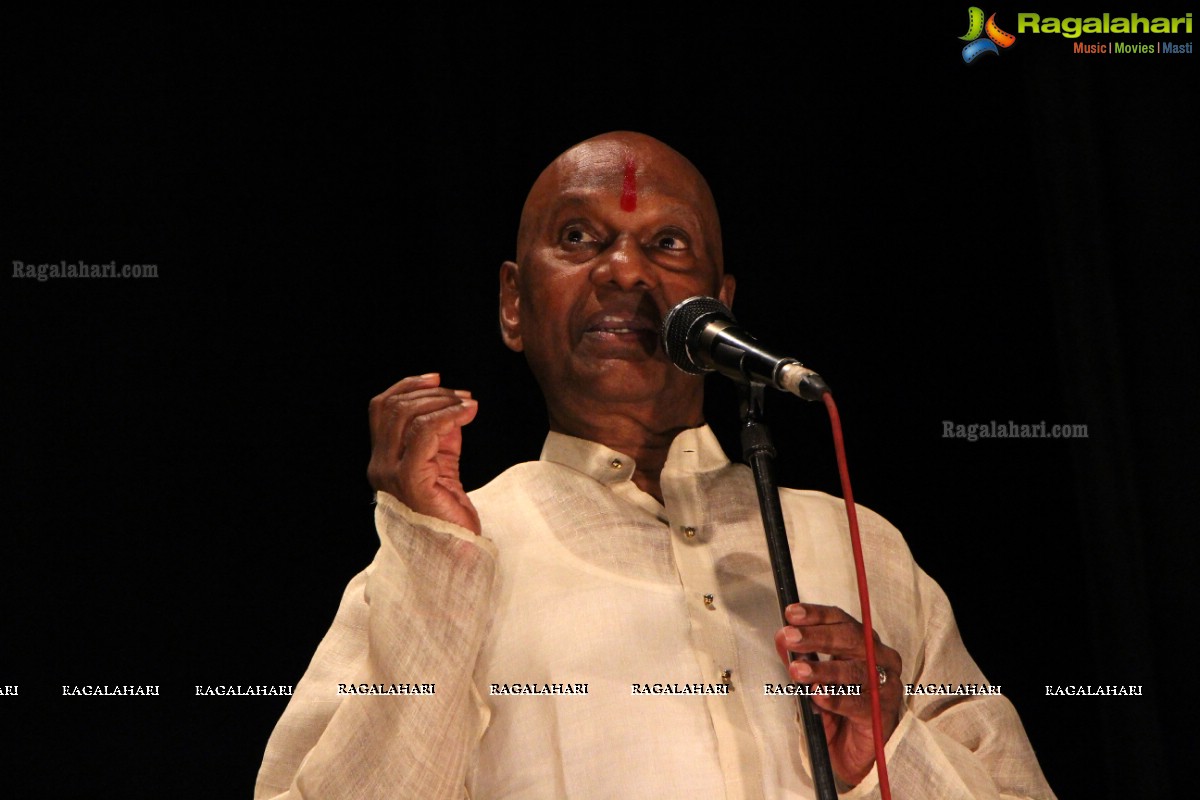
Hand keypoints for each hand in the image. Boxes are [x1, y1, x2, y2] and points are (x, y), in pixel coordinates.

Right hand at [366, 373, 480, 533]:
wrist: (453, 550)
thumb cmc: (449, 511)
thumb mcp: (443, 463)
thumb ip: (441, 434)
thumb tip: (453, 403)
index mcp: (383, 460)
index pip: (381, 408)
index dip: (407, 386)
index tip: (436, 379)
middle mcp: (380, 465)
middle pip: (393, 407)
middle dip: (431, 393)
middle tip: (461, 396)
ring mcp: (392, 474)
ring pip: (407, 416)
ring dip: (442, 402)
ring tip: (467, 404)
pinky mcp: (412, 481)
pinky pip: (425, 435)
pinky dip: (448, 416)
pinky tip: (467, 414)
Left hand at [774, 603, 902, 786]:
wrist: (852, 749)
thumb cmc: (836, 707)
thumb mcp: (813, 678)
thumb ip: (800, 657)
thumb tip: (782, 637)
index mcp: (863, 642)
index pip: (840, 620)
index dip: (816, 615)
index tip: (791, 613)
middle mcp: (879, 657)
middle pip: (850, 638)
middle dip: (816, 637)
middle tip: (790, 637)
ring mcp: (885, 684)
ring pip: (855, 670)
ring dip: (823, 669)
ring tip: (798, 671)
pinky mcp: (883, 712)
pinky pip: (859, 703)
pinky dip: (837, 699)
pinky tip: (818, 696)